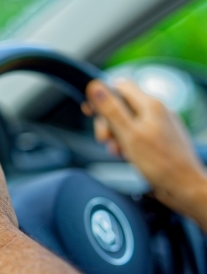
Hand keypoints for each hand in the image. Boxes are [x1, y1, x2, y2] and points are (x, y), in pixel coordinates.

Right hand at [83, 80, 206, 223]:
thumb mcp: (128, 135)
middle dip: (107, 121)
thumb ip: (111, 110)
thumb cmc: (160, 164)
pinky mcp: (159, 137)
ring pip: (127, 120)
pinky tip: (126, 154)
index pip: (120, 86)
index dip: (101, 96)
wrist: (184, 187)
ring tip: (117, 150)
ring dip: (115, 134)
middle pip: (121, 104)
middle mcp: (156, 110)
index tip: (90, 110)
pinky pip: (136, 132)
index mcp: (150, 105)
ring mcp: (159, 123)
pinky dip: (126, 141)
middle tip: (104, 138)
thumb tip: (95, 87)